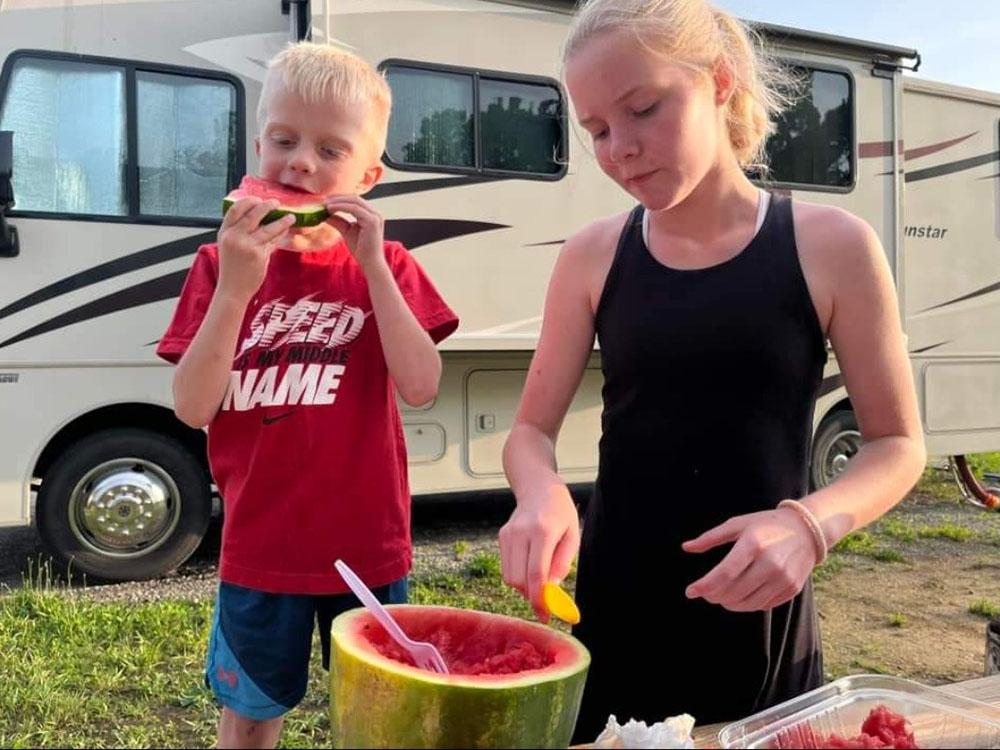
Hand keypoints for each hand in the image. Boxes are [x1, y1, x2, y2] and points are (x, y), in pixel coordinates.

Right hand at [217, 197, 294, 302]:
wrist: (233, 289)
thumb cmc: (232, 269)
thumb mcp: (229, 246)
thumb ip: (240, 232)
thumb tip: (259, 219)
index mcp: (225, 232)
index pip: (235, 209)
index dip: (248, 201)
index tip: (258, 199)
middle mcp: (234, 237)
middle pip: (253, 214)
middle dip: (267, 206)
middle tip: (276, 203)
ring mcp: (247, 245)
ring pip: (268, 228)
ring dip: (281, 221)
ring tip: (290, 217)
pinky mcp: (259, 255)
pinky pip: (273, 241)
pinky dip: (281, 235)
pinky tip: (286, 232)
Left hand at [325, 195, 384, 271]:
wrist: (371, 263)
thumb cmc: (361, 249)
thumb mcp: (347, 231)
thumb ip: (338, 221)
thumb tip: (325, 214)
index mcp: (371, 214)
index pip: (355, 201)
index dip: (340, 199)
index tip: (326, 201)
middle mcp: (375, 213)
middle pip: (354, 198)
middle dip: (338, 197)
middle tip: (323, 200)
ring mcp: (375, 216)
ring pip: (354, 201)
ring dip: (338, 201)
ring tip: (325, 204)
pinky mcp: (372, 221)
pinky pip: (354, 209)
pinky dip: (341, 207)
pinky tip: (330, 209)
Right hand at [498, 487, 579, 621]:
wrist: (538, 487)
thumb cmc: (561, 512)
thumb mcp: (572, 535)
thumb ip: (562, 563)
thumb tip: (551, 590)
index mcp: (542, 531)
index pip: (536, 573)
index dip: (540, 599)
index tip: (545, 616)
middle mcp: (521, 532)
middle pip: (519, 579)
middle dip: (531, 597)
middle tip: (545, 604)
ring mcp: (508, 534)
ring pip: (509, 577)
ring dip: (524, 588)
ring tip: (539, 581)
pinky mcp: (502, 536)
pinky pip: (506, 567)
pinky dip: (518, 576)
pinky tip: (530, 567)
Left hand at [682, 507, 818, 611]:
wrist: (807, 530)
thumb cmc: (766, 525)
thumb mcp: (737, 524)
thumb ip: (710, 538)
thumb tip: (685, 547)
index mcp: (753, 544)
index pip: (724, 574)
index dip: (704, 586)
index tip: (690, 592)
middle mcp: (770, 563)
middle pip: (733, 592)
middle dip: (713, 596)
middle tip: (705, 593)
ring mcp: (783, 578)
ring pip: (747, 603)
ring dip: (728, 604)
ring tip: (720, 596)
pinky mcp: (792, 589)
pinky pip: (763, 605)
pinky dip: (747, 604)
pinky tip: (740, 596)